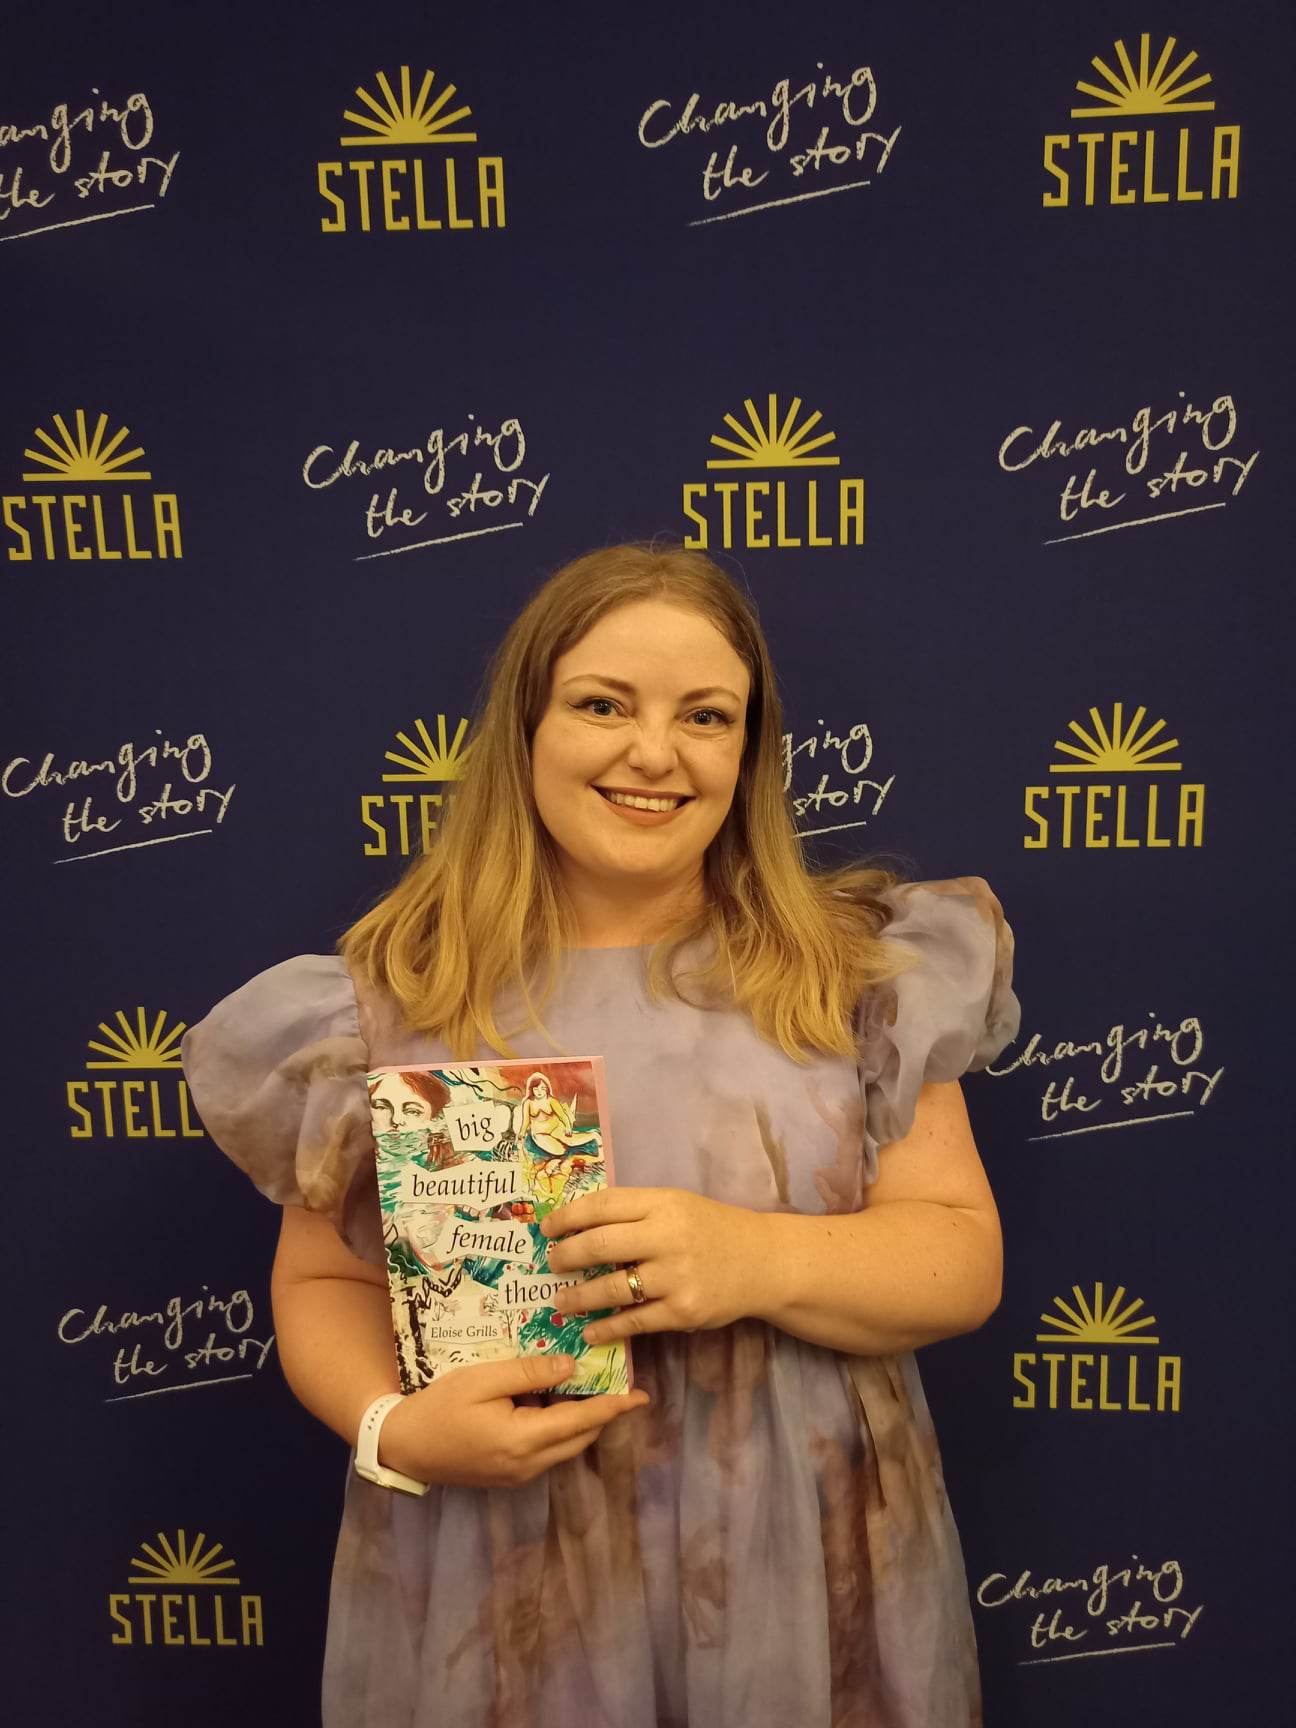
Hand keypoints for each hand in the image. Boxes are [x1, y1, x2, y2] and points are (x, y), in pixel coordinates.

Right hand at [377, 1354, 648, 1488]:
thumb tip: (571, 1367)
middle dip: (604, 1412)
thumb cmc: (439, 1407)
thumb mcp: (482, 1380)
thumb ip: (528, 1372)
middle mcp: (528, 1464)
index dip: (614, 1407)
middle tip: (620, 1382)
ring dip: (582, 1420)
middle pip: (580, 1437)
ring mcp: (519, 1474)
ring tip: (592, 1387)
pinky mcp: (509, 1474)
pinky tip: (555, 1402)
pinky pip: (548, 1451)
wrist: (404, 1445)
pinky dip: (561, 1428)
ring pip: (566, 1447)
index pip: (582, 1421)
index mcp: (524, 1440)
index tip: (642, 1395)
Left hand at [541, 1186, 767, 1344]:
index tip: (547, 1229)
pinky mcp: (683, 1312)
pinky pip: (634, 1322)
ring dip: (578, 1297)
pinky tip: (590, 1331)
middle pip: (600, 1245)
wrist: (762, 1262)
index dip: (567, 1217)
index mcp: (662, 1204)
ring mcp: (676, 1277)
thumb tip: (578, 1227)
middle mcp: (667, 1237)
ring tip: (561, 1302)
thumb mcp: (676, 1206)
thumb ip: (635, 1214)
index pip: (602, 1206)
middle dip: (567, 1256)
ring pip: (612, 1289)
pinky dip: (606, 1329)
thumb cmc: (711, 1230)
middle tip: (552, 1264)